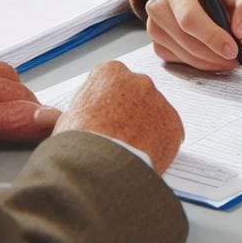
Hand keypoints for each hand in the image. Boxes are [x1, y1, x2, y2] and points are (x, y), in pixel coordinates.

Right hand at [55, 61, 183, 173]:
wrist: (99, 170)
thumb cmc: (79, 145)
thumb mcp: (68, 118)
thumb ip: (85, 108)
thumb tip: (88, 116)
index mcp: (110, 72)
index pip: (111, 81)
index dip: (106, 102)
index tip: (103, 117)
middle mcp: (138, 80)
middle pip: (135, 94)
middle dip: (129, 111)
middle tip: (118, 135)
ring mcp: (158, 101)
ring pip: (154, 112)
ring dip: (146, 126)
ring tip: (130, 150)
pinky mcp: (174, 124)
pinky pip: (169, 132)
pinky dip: (160, 143)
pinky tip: (145, 158)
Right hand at [144, 0, 241, 72]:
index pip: (189, 17)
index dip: (212, 36)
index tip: (233, 49)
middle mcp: (158, 5)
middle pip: (186, 39)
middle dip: (215, 53)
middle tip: (237, 59)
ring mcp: (154, 28)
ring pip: (185, 54)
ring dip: (211, 62)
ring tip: (230, 58)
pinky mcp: (157, 45)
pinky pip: (181, 62)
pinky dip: (201, 65)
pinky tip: (214, 57)